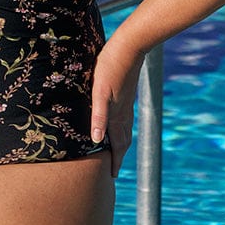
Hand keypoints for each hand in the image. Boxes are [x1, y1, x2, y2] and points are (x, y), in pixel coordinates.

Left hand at [90, 42, 143, 178]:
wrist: (128, 47)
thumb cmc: (109, 68)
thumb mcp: (99, 92)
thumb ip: (98, 116)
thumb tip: (97, 141)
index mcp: (117, 115)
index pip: (117, 145)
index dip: (114, 161)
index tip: (112, 176)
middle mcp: (124, 112)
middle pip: (123, 141)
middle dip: (118, 156)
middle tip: (113, 170)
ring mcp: (126, 103)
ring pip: (124, 129)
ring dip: (120, 143)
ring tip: (114, 151)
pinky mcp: (125, 94)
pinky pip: (124, 118)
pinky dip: (120, 128)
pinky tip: (115, 122)